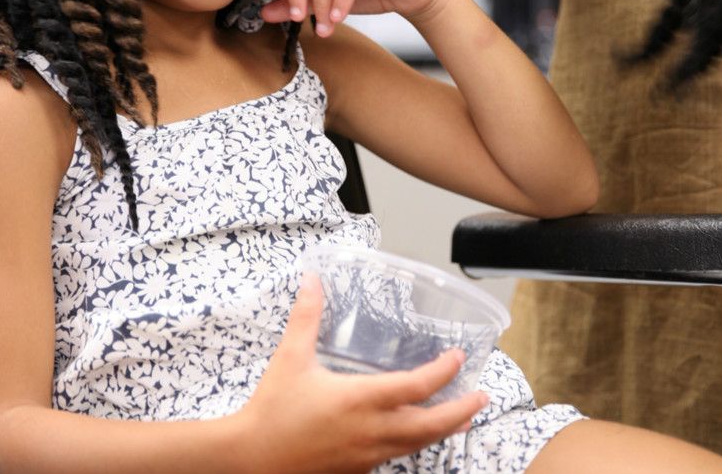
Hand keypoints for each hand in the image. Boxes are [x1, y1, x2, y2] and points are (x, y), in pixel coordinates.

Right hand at [236, 277, 488, 473]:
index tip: (458, 357)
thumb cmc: (273, 408)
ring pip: (418, 445)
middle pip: (432, 426)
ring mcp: (367, 455)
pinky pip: (396, 455)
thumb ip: (306, 316)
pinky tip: (413, 434)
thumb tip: (313, 280)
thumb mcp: (290, 356)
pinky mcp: (357, 469)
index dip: (444, 372)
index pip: (417, 387)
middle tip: (483, 397)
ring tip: (462, 417)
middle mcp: (372, 431)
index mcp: (361, 400)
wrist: (253, 460)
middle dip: (462, 411)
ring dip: (444, 429)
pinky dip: (415, 442)